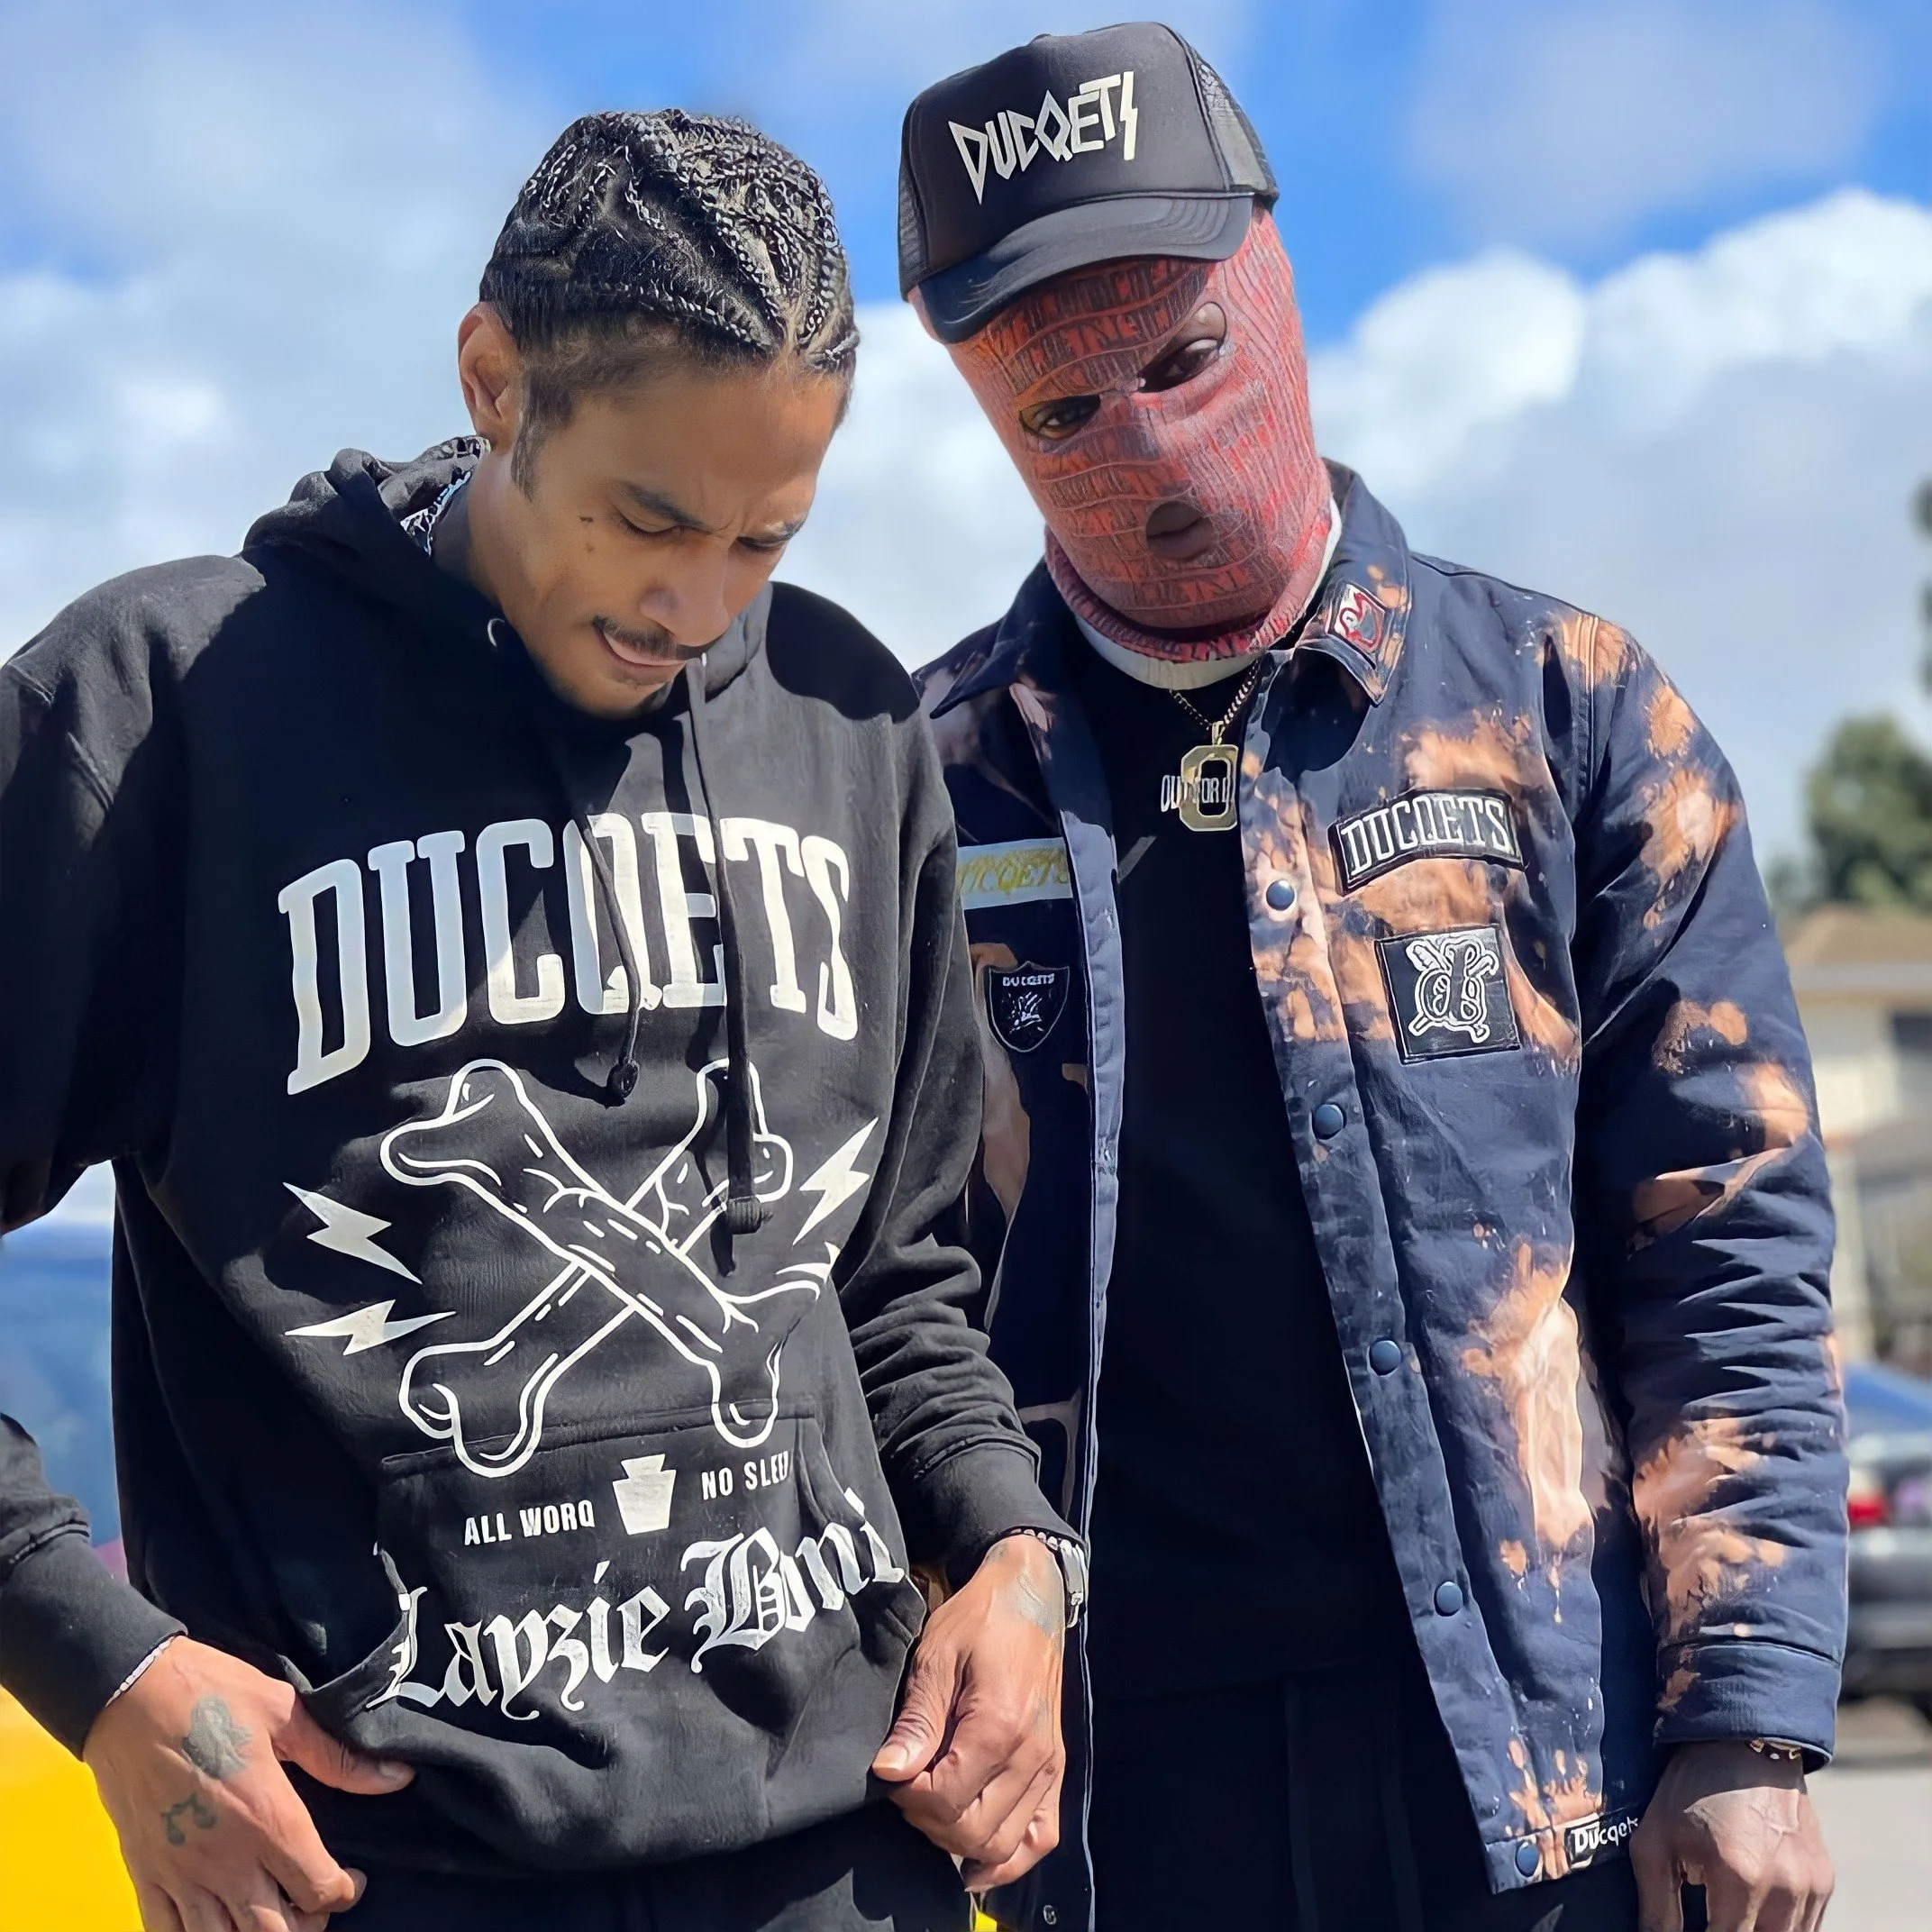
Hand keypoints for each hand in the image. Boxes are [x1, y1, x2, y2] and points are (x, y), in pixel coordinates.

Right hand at [83, 1635, 413, 1931]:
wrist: (128, 1692)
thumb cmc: (209, 1694)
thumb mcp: (284, 1711)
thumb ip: (338, 1756)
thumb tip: (398, 1776)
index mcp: (267, 1817)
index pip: (317, 1888)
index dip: (344, 1892)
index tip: (352, 1878)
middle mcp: (225, 1859)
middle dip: (306, 1924)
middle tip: (315, 1898)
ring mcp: (179, 1874)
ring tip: (272, 1911)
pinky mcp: (144, 1874)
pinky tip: (216, 1920)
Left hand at [871, 1533, 1065, 1890]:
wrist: (1030, 1598)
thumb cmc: (979, 1619)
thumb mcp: (936, 1654)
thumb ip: (917, 1719)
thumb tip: (889, 1772)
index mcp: (1001, 1724)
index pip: (948, 1799)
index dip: (909, 1797)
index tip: (891, 1772)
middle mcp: (1033, 1755)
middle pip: (974, 1831)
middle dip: (929, 1822)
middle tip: (908, 1788)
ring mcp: (1050, 1768)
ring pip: (1003, 1845)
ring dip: (960, 1843)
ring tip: (934, 1809)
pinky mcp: (1056, 1771)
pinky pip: (1040, 1838)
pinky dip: (1010, 1860)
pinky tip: (976, 1860)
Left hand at [1630, 1740, 1832, 1931]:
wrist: (1744, 1742)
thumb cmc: (1690, 1789)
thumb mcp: (1655, 1840)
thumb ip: (1657, 1905)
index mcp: (1739, 1877)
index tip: (1688, 1928)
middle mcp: (1785, 1888)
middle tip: (1709, 1916)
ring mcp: (1812, 1886)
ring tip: (1728, 1913)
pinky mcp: (1825, 1881)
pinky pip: (1807, 1927)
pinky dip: (1781, 1927)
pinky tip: (1752, 1911)